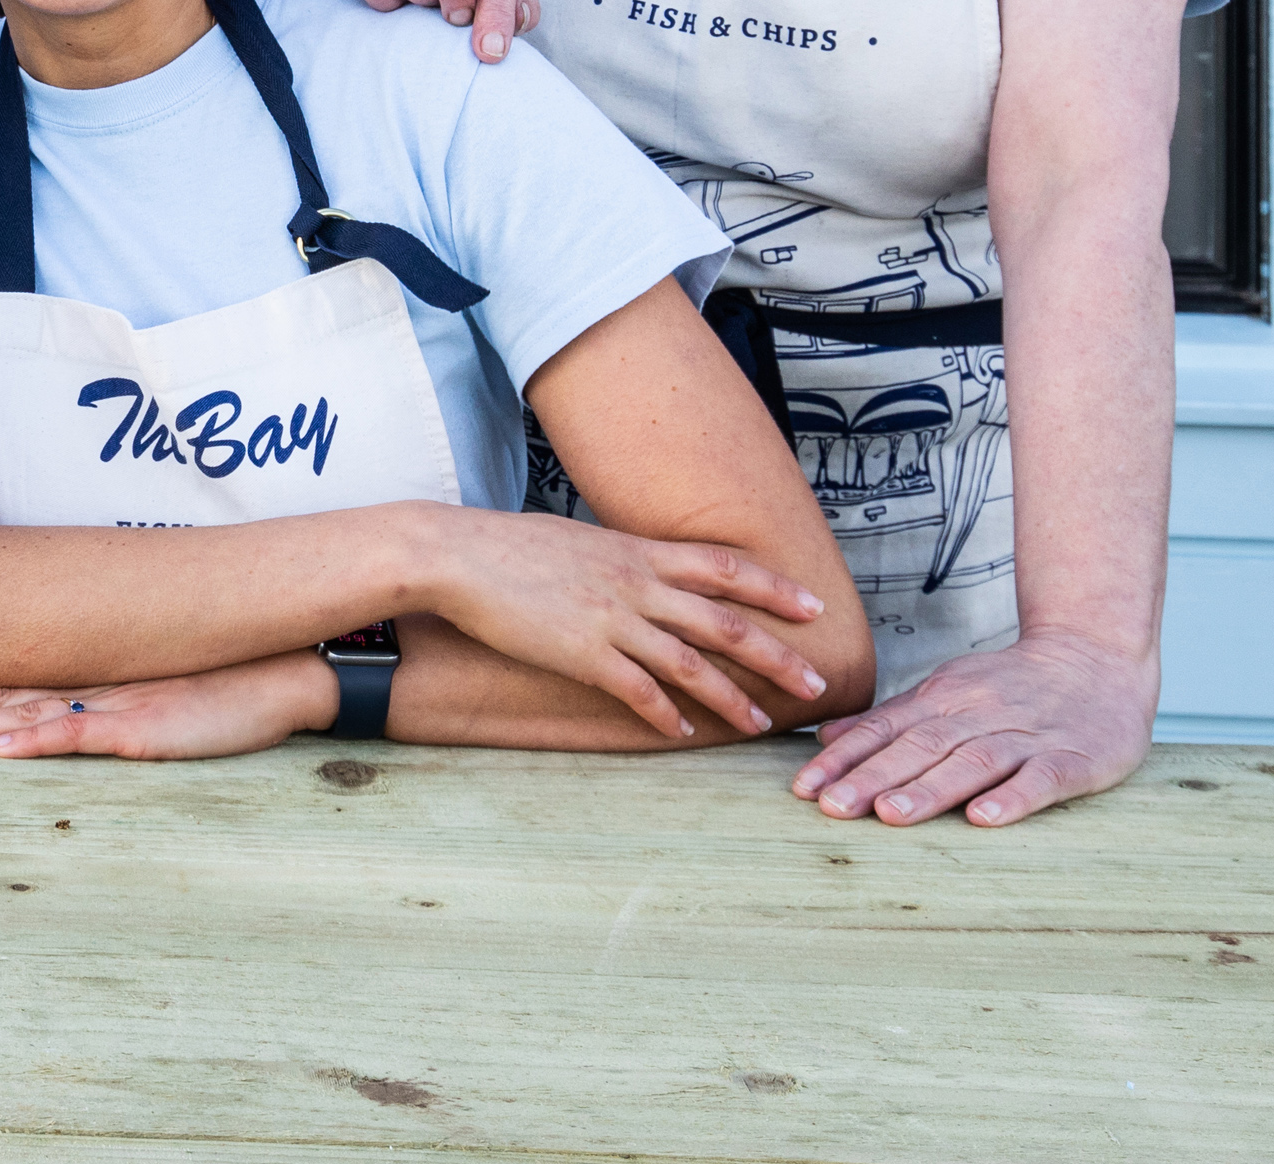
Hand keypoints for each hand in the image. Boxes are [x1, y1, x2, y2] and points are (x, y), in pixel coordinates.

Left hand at [0, 652, 338, 759]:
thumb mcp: (152, 704)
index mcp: (88, 685)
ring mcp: (114, 705)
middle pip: (2, 701)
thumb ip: (105, 713)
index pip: (7, 692)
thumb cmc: (219, 690)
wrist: (282, 676)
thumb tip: (54, 729)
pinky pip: (82, 733)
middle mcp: (89, 688)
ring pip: (28, 714)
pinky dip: (38, 740)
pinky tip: (1, 749)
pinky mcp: (143, 727)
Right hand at [416, 505, 827, 738]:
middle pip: (724, 619)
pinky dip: (666, 715)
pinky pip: (638, 690)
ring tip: (762, 724)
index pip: (724, 566)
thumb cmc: (508, 546)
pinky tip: (682, 734)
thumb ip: (618, 558)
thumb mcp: (577, 540)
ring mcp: (611, 618)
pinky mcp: (583, 652)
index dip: (773, 587)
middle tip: (818, 681)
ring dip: (732, 696)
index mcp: (636, 551)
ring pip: (691, 662)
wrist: (455, 554)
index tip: (812, 605)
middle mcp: (635, 582)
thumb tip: (643, 570)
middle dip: (776, 653)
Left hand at [792, 628, 1155, 826]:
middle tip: (831, 807)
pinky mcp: (1073, 759)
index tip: (804, 787)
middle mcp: (978, 714)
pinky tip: (982, 820)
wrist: (1098, 656)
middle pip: (919, 747)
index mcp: (944, 699)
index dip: (844, 758)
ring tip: (890, 815)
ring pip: (972, 762)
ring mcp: (1026, 736)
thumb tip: (829, 738)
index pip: (885, 729)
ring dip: (929, 789)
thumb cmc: (1015, 685)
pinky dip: (1011, 799)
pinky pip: (1040, 779)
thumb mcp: (949, 689)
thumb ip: (894, 717)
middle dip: (872, 777)